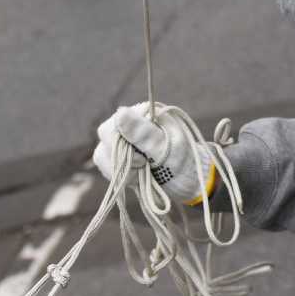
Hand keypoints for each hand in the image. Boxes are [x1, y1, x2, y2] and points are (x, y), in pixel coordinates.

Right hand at [92, 104, 212, 204]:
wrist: (192, 182)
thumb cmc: (184, 162)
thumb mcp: (166, 148)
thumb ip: (143, 133)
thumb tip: (120, 112)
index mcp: (143, 114)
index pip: (113, 126)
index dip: (121, 146)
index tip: (142, 160)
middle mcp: (131, 124)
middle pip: (105, 139)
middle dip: (122, 160)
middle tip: (145, 167)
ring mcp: (125, 141)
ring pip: (102, 154)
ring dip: (120, 170)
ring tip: (143, 174)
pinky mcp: (123, 157)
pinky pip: (107, 166)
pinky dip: (120, 176)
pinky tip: (137, 178)